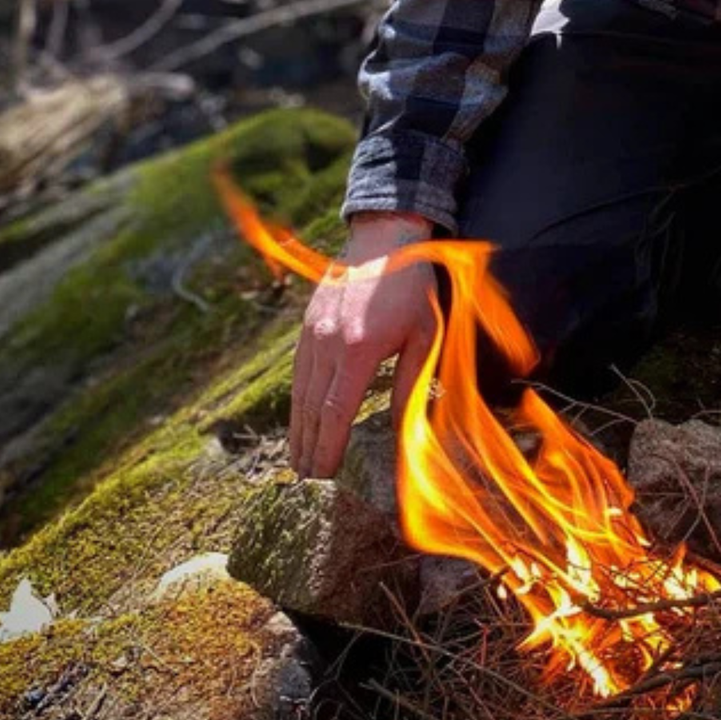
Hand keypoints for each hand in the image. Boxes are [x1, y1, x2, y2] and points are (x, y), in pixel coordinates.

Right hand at [289, 211, 436, 477]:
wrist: (383, 240)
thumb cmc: (412, 290)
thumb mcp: (424, 335)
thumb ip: (411, 383)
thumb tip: (404, 428)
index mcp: (360, 349)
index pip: (336, 412)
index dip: (328, 446)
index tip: (324, 474)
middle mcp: (328, 343)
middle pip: (311, 408)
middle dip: (307, 446)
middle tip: (306, 479)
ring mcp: (313, 333)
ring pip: (299, 392)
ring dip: (296, 428)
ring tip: (297, 459)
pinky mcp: (306, 324)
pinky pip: (298, 371)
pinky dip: (296, 400)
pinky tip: (299, 418)